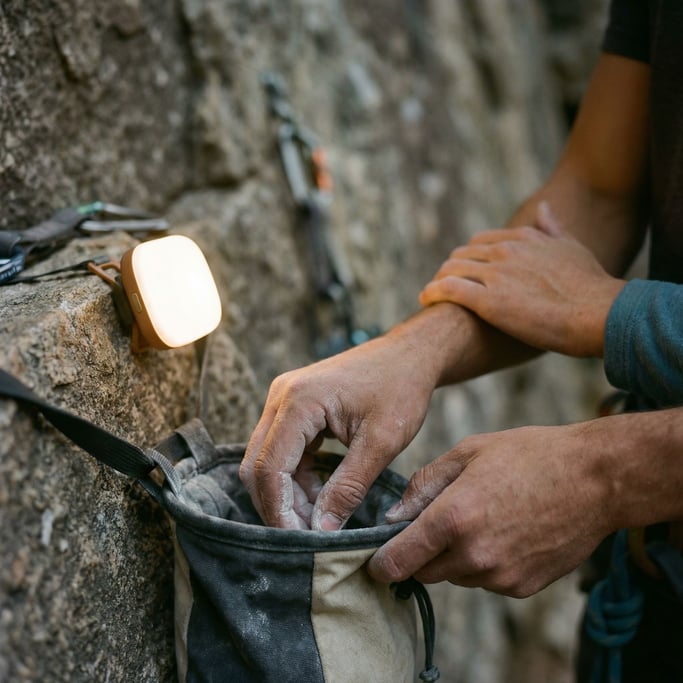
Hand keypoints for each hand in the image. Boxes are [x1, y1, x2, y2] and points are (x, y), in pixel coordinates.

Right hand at [240, 324, 440, 529]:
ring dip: (286, 493)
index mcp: (299, 401)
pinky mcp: (293, 407)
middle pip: (257, 464)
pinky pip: (281, 450)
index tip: (300, 541)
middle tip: (307, 536)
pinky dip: (295, 477)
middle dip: (278, 505)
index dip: (279, 510)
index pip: (270, 467)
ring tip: (318, 519)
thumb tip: (322, 531)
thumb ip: (348, 487)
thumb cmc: (401, 389)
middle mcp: (281, 397)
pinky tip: (319, 495)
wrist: (408, 356)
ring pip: (265, 460)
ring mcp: (284, 400)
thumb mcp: (381, 442)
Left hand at [367, 421, 615, 596]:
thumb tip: (394, 516)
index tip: (376, 563)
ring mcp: (501, 576)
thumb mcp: (468, 452)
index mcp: (453, 519)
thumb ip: (424, 485)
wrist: (595, 479)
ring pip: (456, 577)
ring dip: (454, 557)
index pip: (399, 561)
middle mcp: (474, 555)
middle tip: (434, 525)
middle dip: (420, 554)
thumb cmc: (529, 455)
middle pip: (425, 572)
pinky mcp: (523, 587)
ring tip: (480, 518)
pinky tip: (504, 531)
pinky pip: (486, 582)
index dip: (381, 565)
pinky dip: (484, 564)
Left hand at [419, 202, 626, 356]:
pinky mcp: (488, 300)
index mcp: (523, 238)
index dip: (467, 258)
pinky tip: (425, 300)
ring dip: (437, 282)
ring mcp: (495, 274)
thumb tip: (543, 207)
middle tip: (442, 287)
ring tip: (431, 296)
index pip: (481, 242)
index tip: (463, 272)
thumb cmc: (591, 287)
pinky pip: (448, 289)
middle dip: (449, 270)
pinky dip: (432, 293)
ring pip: (450, 270)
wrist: (600, 313)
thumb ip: (553, 228)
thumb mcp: (573, 248)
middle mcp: (505, 250)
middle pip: (461, 255)